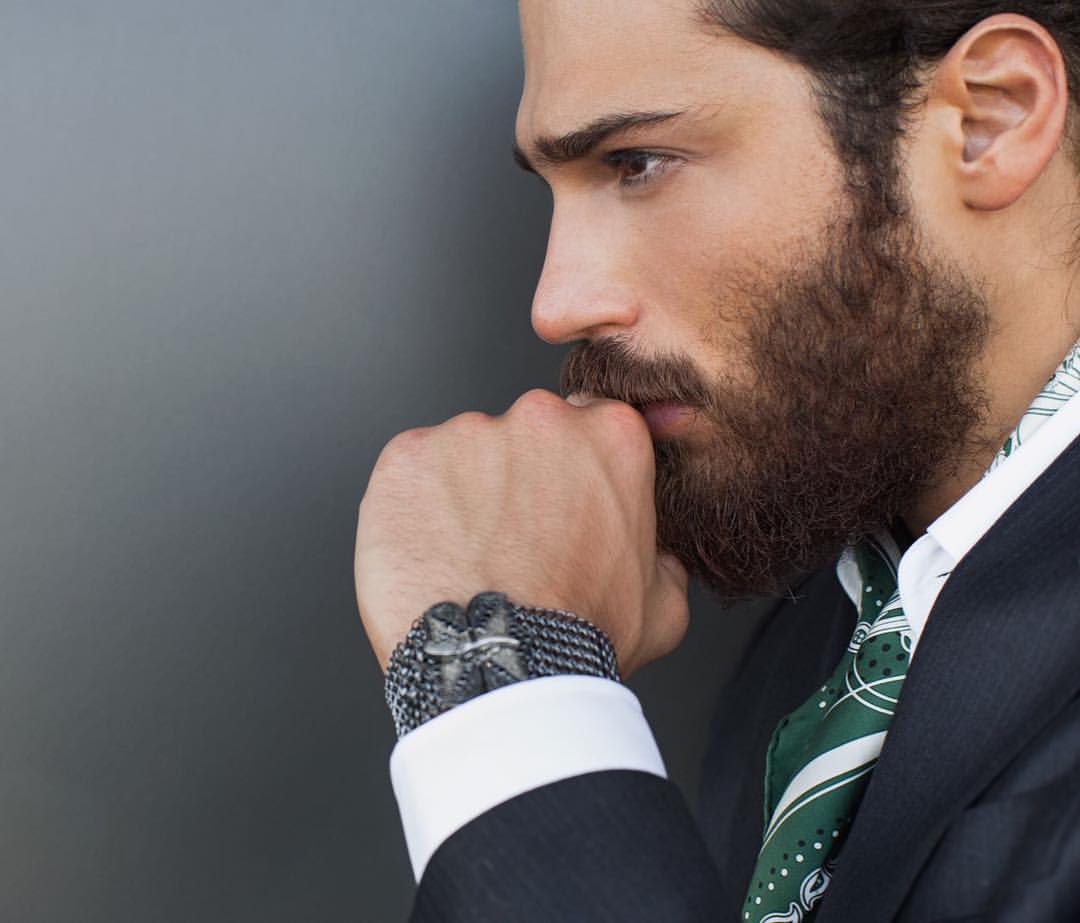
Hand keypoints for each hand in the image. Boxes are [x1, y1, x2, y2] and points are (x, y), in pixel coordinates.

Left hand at [354, 388, 689, 677]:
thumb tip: (657, 555)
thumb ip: (661, 555)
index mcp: (611, 436)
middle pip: (524, 434)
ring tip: (467, 559)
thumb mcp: (662, 603)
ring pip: (464, 453)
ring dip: (463, 494)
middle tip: (511, 542)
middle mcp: (541, 418)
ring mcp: (468, 433)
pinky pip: (409, 472)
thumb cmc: (578, 637)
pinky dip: (413, 507)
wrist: (501, 670)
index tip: (558, 505)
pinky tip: (429, 554)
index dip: (571, 470)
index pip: (589, 424)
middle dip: (516, 478)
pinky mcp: (408, 456)